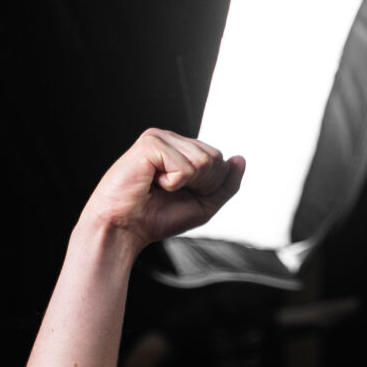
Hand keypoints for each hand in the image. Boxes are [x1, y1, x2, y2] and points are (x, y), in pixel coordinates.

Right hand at [80, 129, 245, 250]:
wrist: (126, 227)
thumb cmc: (158, 216)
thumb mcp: (205, 203)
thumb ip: (226, 183)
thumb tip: (240, 158)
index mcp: (183, 150)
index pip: (221, 161)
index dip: (210, 186)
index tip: (183, 193)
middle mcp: (172, 139)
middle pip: (215, 158)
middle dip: (201, 184)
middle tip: (170, 191)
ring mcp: (160, 138)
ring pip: (203, 161)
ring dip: (186, 183)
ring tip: (160, 186)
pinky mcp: (149, 144)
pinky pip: (184, 167)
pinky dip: (173, 183)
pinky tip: (152, 182)